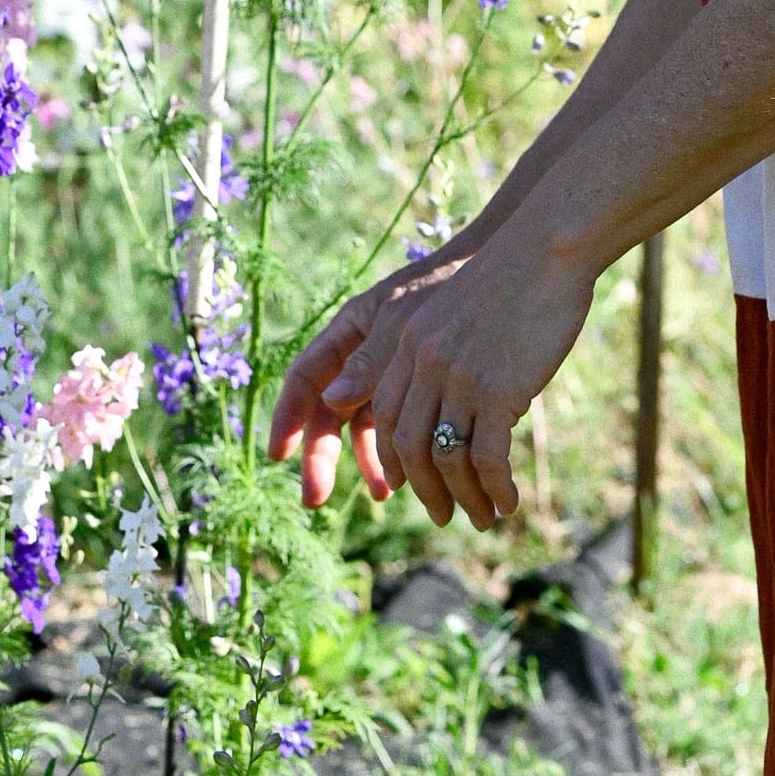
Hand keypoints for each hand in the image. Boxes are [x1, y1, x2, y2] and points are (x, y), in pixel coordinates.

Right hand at [267, 251, 467, 508]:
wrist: (497, 277)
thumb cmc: (445, 289)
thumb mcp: (405, 321)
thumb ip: (372, 360)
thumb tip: (333, 399)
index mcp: (348, 331)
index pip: (305, 377)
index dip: (287, 415)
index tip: (278, 454)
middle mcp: (360, 356)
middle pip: (328, 411)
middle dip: (320, 456)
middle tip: (314, 499)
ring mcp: (387, 375)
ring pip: (363, 427)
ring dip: (368, 461)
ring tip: (383, 494)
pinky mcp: (416, 391)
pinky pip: (396, 429)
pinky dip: (398, 455)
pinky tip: (408, 481)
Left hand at [322, 233, 595, 532]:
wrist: (545, 249)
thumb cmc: (504, 279)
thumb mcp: (449, 314)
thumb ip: (420, 356)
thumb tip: (389, 400)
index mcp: (407, 340)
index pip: (384, 415)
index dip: (395, 457)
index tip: (410, 483)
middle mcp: (424, 362)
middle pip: (408, 445)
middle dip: (425, 490)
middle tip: (443, 515)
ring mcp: (459, 378)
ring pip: (448, 460)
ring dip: (465, 498)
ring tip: (484, 516)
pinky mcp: (497, 391)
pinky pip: (487, 459)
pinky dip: (495, 488)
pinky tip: (509, 501)